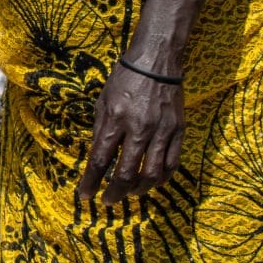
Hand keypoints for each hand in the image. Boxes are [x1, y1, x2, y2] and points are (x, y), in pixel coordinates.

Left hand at [77, 62, 185, 208]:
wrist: (156, 61)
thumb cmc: (124, 79)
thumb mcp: (103, 101)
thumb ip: (100, 131)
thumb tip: (96, 159)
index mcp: (116, 119)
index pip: (100, 159)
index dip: (91, 182)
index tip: (85, 195)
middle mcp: (139, 127)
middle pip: (126, 173)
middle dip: (114, 193)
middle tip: (108, 200)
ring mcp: (161, 130)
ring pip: (151, 174)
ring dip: (138, 190)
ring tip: (129, 192)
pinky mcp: (178, 130)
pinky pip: (171, 164)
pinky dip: (161, 179)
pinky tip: (152, 182)